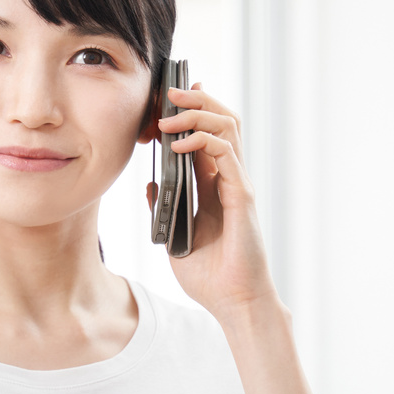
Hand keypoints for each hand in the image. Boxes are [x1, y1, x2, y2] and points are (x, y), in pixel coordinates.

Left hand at [152, 83, 280, 325]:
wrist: (233, 303)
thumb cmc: (210, 276)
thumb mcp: (175, 236)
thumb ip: (166, 207)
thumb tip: (151, 183)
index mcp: (214, 186)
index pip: (206, 135)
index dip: (190, 112)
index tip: (166, 97)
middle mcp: (228, 179)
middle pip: (221, 122)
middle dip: (196, 101)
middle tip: (169, 90)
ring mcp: (237, 184)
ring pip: (228, 128)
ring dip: (198, 113)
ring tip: (169, 111)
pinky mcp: (242, 195)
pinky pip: (225, 154)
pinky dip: (202, 141)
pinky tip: (178, 144)